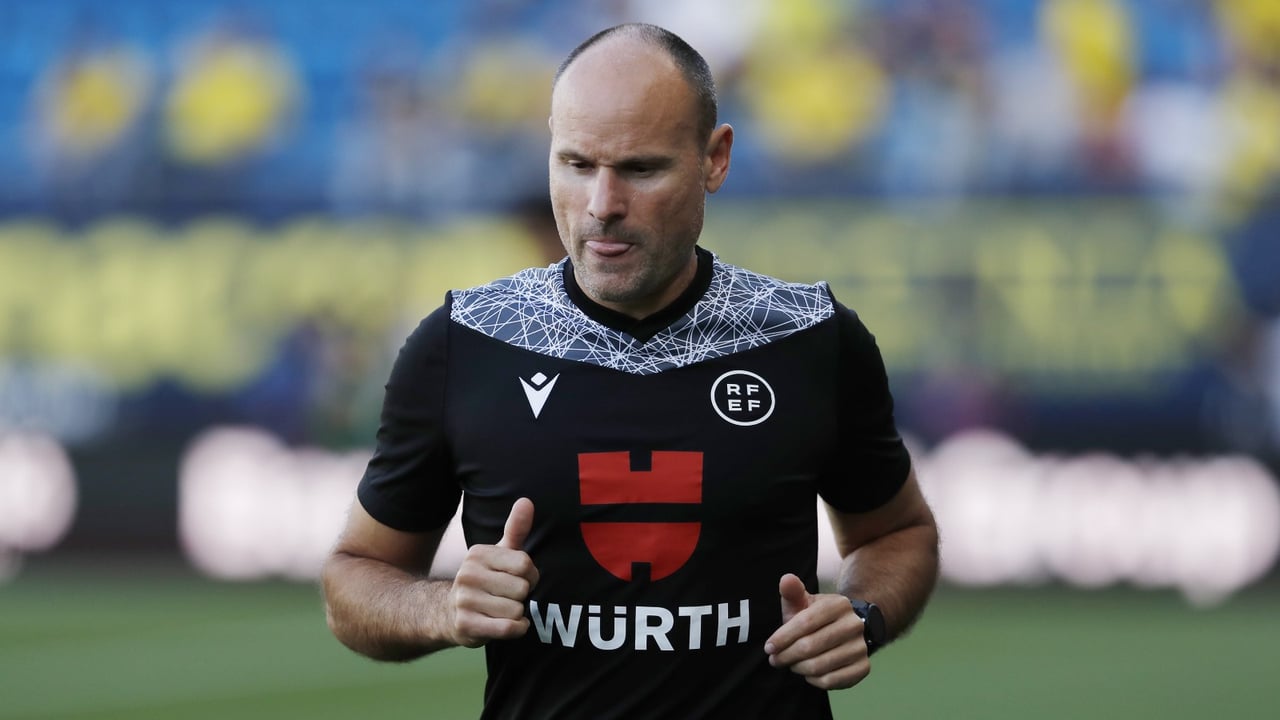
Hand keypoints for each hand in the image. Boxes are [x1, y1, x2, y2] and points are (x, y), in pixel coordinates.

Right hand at [448, 498, 539, 647]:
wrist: (447, 613)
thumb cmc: (484, 580)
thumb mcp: (498, 553)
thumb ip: (515, 529)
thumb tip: (527, 501)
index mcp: (478, 554)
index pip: (524, 563)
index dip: (530, 575)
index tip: (520, 578)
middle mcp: (468, 575)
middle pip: (522, 588)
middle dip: (522, 596)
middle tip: (509, 597)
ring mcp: (465, 601)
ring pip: (516, 610)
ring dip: (518, 614)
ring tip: (502, 610)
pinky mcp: (466, 625)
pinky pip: (508, 628)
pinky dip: (517, 629)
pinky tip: (510, 624)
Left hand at [764, 573, 870, 689]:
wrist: (845, 629)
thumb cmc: (815, 617)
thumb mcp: (804, 602)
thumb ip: (793, 592)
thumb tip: (786, 579)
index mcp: (839, 604)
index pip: (804, 623)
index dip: (783, 637)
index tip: (769, 647)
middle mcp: (854, 625)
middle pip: (810, 647)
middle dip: (787, 655)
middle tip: (776, 660)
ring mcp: (860, 647)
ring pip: (819, 666)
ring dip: (798, 668)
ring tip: (792, 664)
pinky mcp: (863, 668)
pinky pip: (831, 681)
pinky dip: (814, 680)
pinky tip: (809, 673)